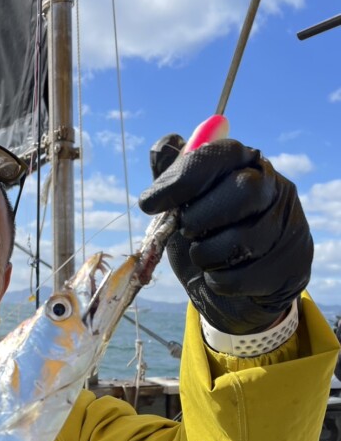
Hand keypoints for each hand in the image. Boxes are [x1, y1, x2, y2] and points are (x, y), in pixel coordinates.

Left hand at [139, 135, 312, 334]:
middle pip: (243, 191)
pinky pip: (241, 277)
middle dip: (199, 218)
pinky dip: (217, 281)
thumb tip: (161, 148)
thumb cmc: (208, 240)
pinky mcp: (290, 267)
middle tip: (185, 232)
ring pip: (241, 239)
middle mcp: (276, 189)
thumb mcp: (183, 208)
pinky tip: (218, 276)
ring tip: (202, 256)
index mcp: (248, 164)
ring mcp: (289, 228)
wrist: (236, 292)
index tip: (149, 203)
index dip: (181, 178)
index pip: (221, 155)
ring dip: (205, 254)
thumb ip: (171, 179)